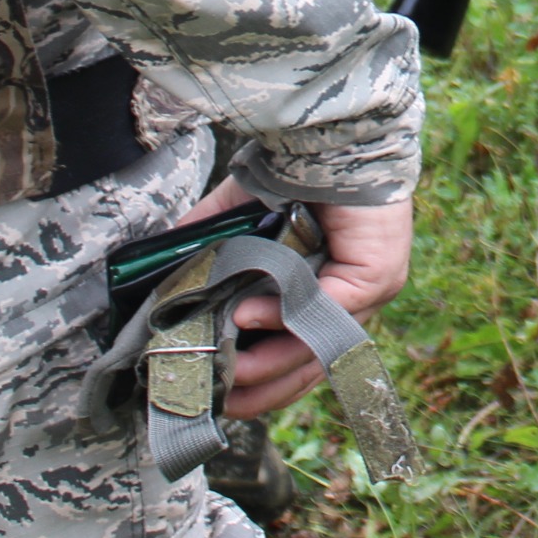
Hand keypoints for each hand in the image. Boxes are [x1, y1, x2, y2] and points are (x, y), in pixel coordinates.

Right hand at [172, 177, 416, 418]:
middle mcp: (353, 298)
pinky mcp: (377, 275)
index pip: (299, 353)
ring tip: (227, 369)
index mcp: (326, 290)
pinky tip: (246, 319)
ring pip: (317, 344)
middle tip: (219, 402)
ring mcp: (370, 290)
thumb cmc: (295, 172)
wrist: (332, 135)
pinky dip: (283, 319)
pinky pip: (326, 308)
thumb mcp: (240, 217)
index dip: (261, 380)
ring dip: (268, 362)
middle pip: (309, 363)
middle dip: (262, 388)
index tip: (219, 395)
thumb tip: (160, 279)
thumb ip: (209, 250)